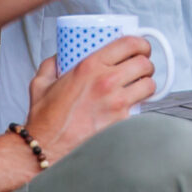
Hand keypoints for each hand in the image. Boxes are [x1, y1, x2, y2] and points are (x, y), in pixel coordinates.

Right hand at [20, 42, 154, 161]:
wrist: (48, 147)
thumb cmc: (46, 119)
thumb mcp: (41, 83)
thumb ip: (51, 65)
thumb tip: (59, 57)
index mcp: (89, 66)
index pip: (129, 44)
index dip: (140, 43)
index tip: (141, 48)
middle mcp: (106, 82)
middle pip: (144, 63)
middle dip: (146, 64)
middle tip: (140, 69)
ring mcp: (116, 103)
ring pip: (149, 86)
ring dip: (146, 85)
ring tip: (139, 87)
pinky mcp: (122, 122)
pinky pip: (141, 109)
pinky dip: (139, 107)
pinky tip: (131, 108)